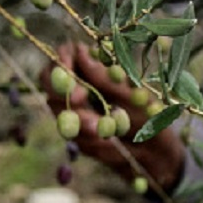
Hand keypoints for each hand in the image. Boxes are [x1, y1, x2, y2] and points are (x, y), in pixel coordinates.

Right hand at [40, 42, 184, 189]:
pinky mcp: (74, 130)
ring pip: (56, 106)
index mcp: (95, 65)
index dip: (61, 62)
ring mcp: (73, 107)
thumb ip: (104, 76)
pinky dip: (84, 136)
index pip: (64, 53)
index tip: (70, 76)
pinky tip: (105, 142)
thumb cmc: (149, 115)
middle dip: (61, 89)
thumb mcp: (132, 94)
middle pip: (48, 78)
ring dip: (78, 117)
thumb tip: (80, 50)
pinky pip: (68, 131)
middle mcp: (79, 83)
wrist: (154, 153)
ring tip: (104, 129)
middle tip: (80, 100)